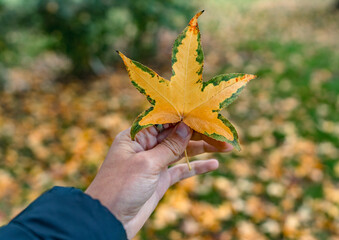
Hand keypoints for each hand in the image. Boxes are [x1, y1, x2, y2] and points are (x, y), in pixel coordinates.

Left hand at [85, 122, 232, 238]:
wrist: (109, 220)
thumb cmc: (120, 187)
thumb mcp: (146, 164)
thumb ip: (168, 147)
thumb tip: (187, 126)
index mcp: (136, 136)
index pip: (164, 120)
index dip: (185, 117)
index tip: (205, 114)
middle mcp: (146, 146)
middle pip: (176, 135)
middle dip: (199, 133)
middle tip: (222, 133)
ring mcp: (154, 163)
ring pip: (181, 151)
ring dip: (202, 148)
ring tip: (224, 146)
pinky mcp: (160, 179)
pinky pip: (181, 170)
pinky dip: (196, 167)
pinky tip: (214, 164)